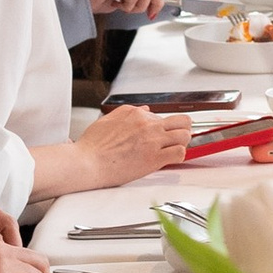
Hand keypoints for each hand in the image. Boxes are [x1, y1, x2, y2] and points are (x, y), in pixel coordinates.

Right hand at [66, 104, 193, 187]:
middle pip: (182, 121)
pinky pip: (180, 153)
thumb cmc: (92, 146)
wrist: (87, 162)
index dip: (162, 127)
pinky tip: (169, 160)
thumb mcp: (108, 120)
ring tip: (173, 149)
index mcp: (135, 113)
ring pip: (185, 135)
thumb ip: (127, 114)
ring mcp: (152, 141)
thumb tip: (144, 110)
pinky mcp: (155, 158)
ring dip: (182, 143)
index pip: (161, 115)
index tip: (160, 134)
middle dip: (183, 129)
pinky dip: (178, 157)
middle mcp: (147, 124)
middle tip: (177, 138)